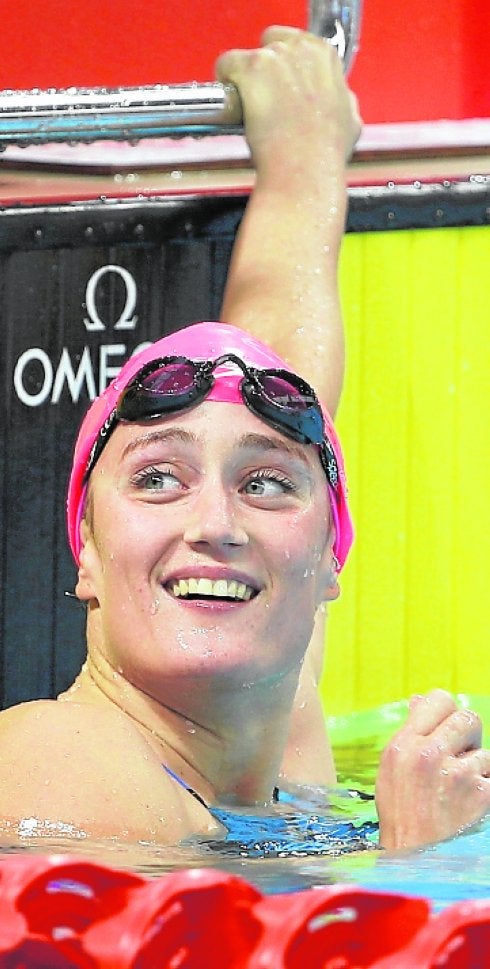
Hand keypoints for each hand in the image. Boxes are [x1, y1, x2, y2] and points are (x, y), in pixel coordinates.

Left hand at [216, 26, 360, 177]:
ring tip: (252, 114)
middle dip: (265, 72)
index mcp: (326, 56)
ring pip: (246, 57)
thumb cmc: (325, 155)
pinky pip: (226, 63)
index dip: (285, 69)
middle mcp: (302, 49)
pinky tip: (235, 107)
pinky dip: (225, 83)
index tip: (281, 89)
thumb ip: (340, 101)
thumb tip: (338, 101)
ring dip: (245, 81)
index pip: (295, 44)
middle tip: (265, 103)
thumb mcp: (350, 121)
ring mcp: (276, 57)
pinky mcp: (252, 68)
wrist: (304, 172)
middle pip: (270, 46)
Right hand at [376, 689, 489, 849]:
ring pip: (484, 753)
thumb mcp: (391, 768)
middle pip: (468, 718)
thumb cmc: (400, 812)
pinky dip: (486, 789)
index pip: (439, 699)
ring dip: (477, 768)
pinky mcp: (482, 795)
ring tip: (458, 791)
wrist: (414, 859)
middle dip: (468, 735)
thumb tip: (419, 699)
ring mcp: (458, 774)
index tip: (447, 727)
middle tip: (460, 755)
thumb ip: (410, 732)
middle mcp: (431, 754)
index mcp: (405, 744)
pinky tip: (471, 803)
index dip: (447, 711)